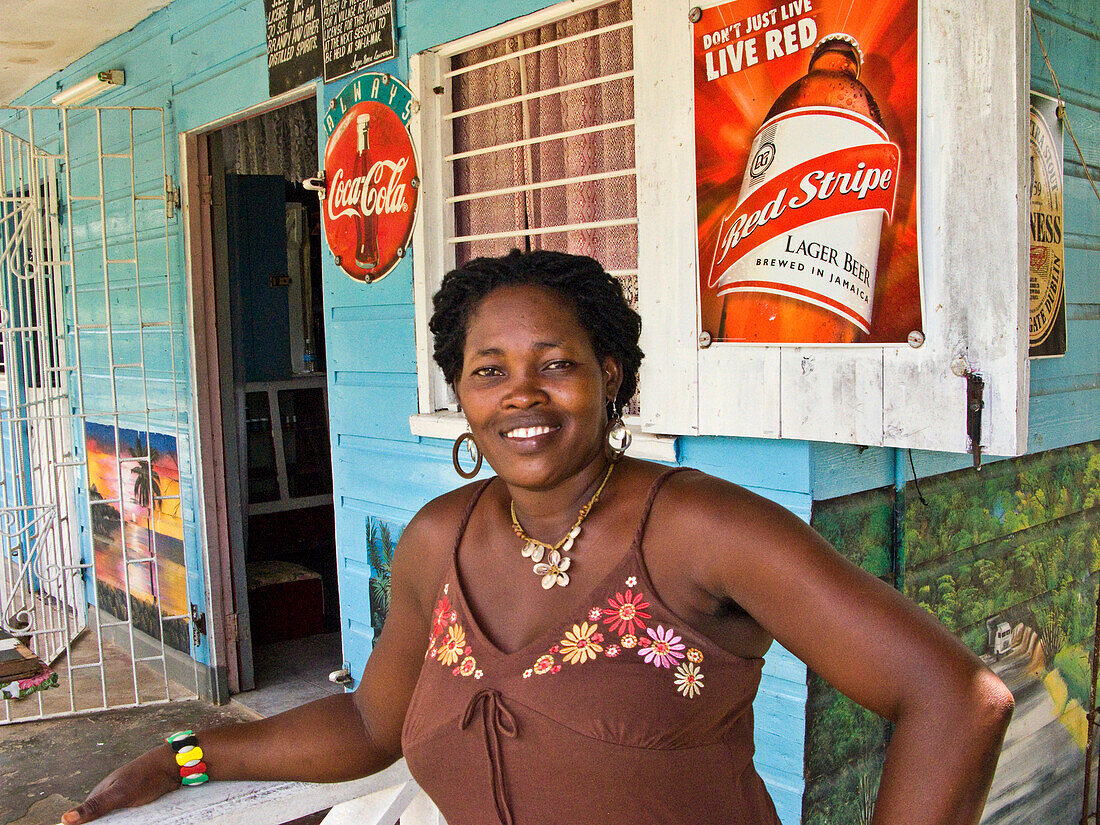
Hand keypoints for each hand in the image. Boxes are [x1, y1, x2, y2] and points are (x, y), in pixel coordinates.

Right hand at [62, 745, 180, 823]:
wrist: (174, 765)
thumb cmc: (146, 775)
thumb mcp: (119, 794)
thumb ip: (95, 806)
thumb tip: (64, 819)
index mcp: (99, 794)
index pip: (84, 820)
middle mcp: (109, 797)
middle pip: (102, 820)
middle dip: (107, 824)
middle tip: (123, 821)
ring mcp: (123, 800)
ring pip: (117, 820)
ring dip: (122, 823)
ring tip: (132, 820)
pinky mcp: (136, 803)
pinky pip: (131, 818)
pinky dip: (132, 822)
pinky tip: (138, 822)